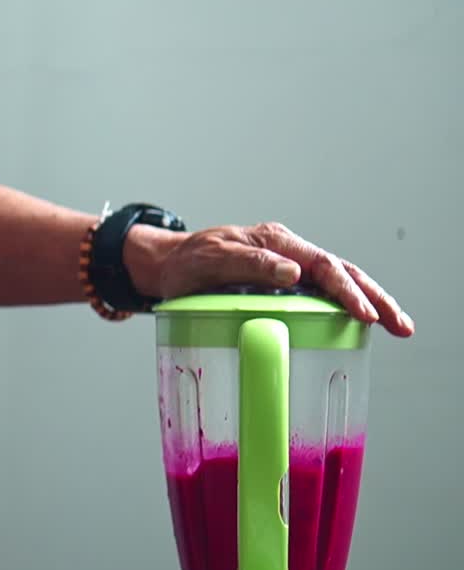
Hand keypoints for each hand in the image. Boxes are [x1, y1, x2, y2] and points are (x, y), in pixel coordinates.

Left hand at [152, 222, 413, 336]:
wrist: (168, 264)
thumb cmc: (186, 263)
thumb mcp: (211, 259)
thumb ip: (249, 263)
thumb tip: (294, 272)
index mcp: (274, 242)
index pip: (322, 265)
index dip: (346, 291)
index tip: (364, 314)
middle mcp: (287, 251)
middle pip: (342, 272)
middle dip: (375, 297)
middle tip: (400, 326)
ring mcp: (288, 267)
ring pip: (338, 282)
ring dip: (369, 302)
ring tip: (397, 327)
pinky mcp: (284, 284)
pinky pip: (321, 294)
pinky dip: (345, 307)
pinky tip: (362, 325)